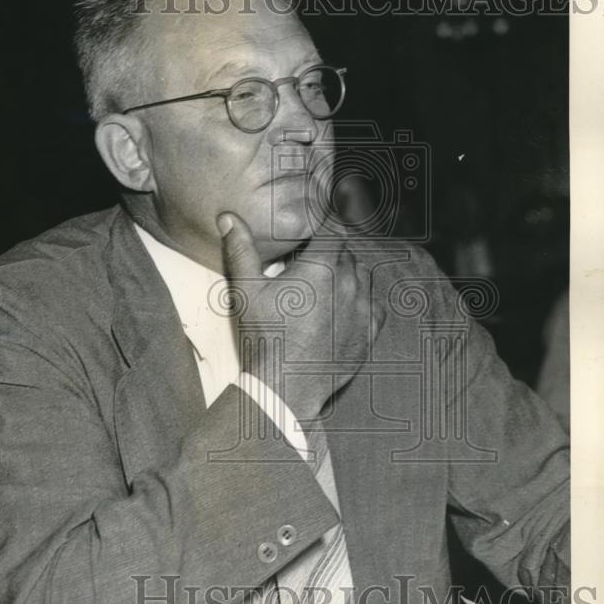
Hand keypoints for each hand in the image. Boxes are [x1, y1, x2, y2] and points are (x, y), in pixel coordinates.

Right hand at [217, 211, 383, 421]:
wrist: (286, 386)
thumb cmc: (265, 336)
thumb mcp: (247, 290)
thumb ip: (241, 250)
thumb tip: (228, 218)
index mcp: (322, 266)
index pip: (334, 229)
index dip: (325, 226)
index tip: (316, 228)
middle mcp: (349, 283)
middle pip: (346, 254)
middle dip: (329, 254)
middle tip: (308, 265)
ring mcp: (362, 309)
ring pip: (362, 277)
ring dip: (347, 275)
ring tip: (324, 287)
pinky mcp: (369, 333)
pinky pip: (375, 306)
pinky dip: (363, 301)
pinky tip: (345, 308)